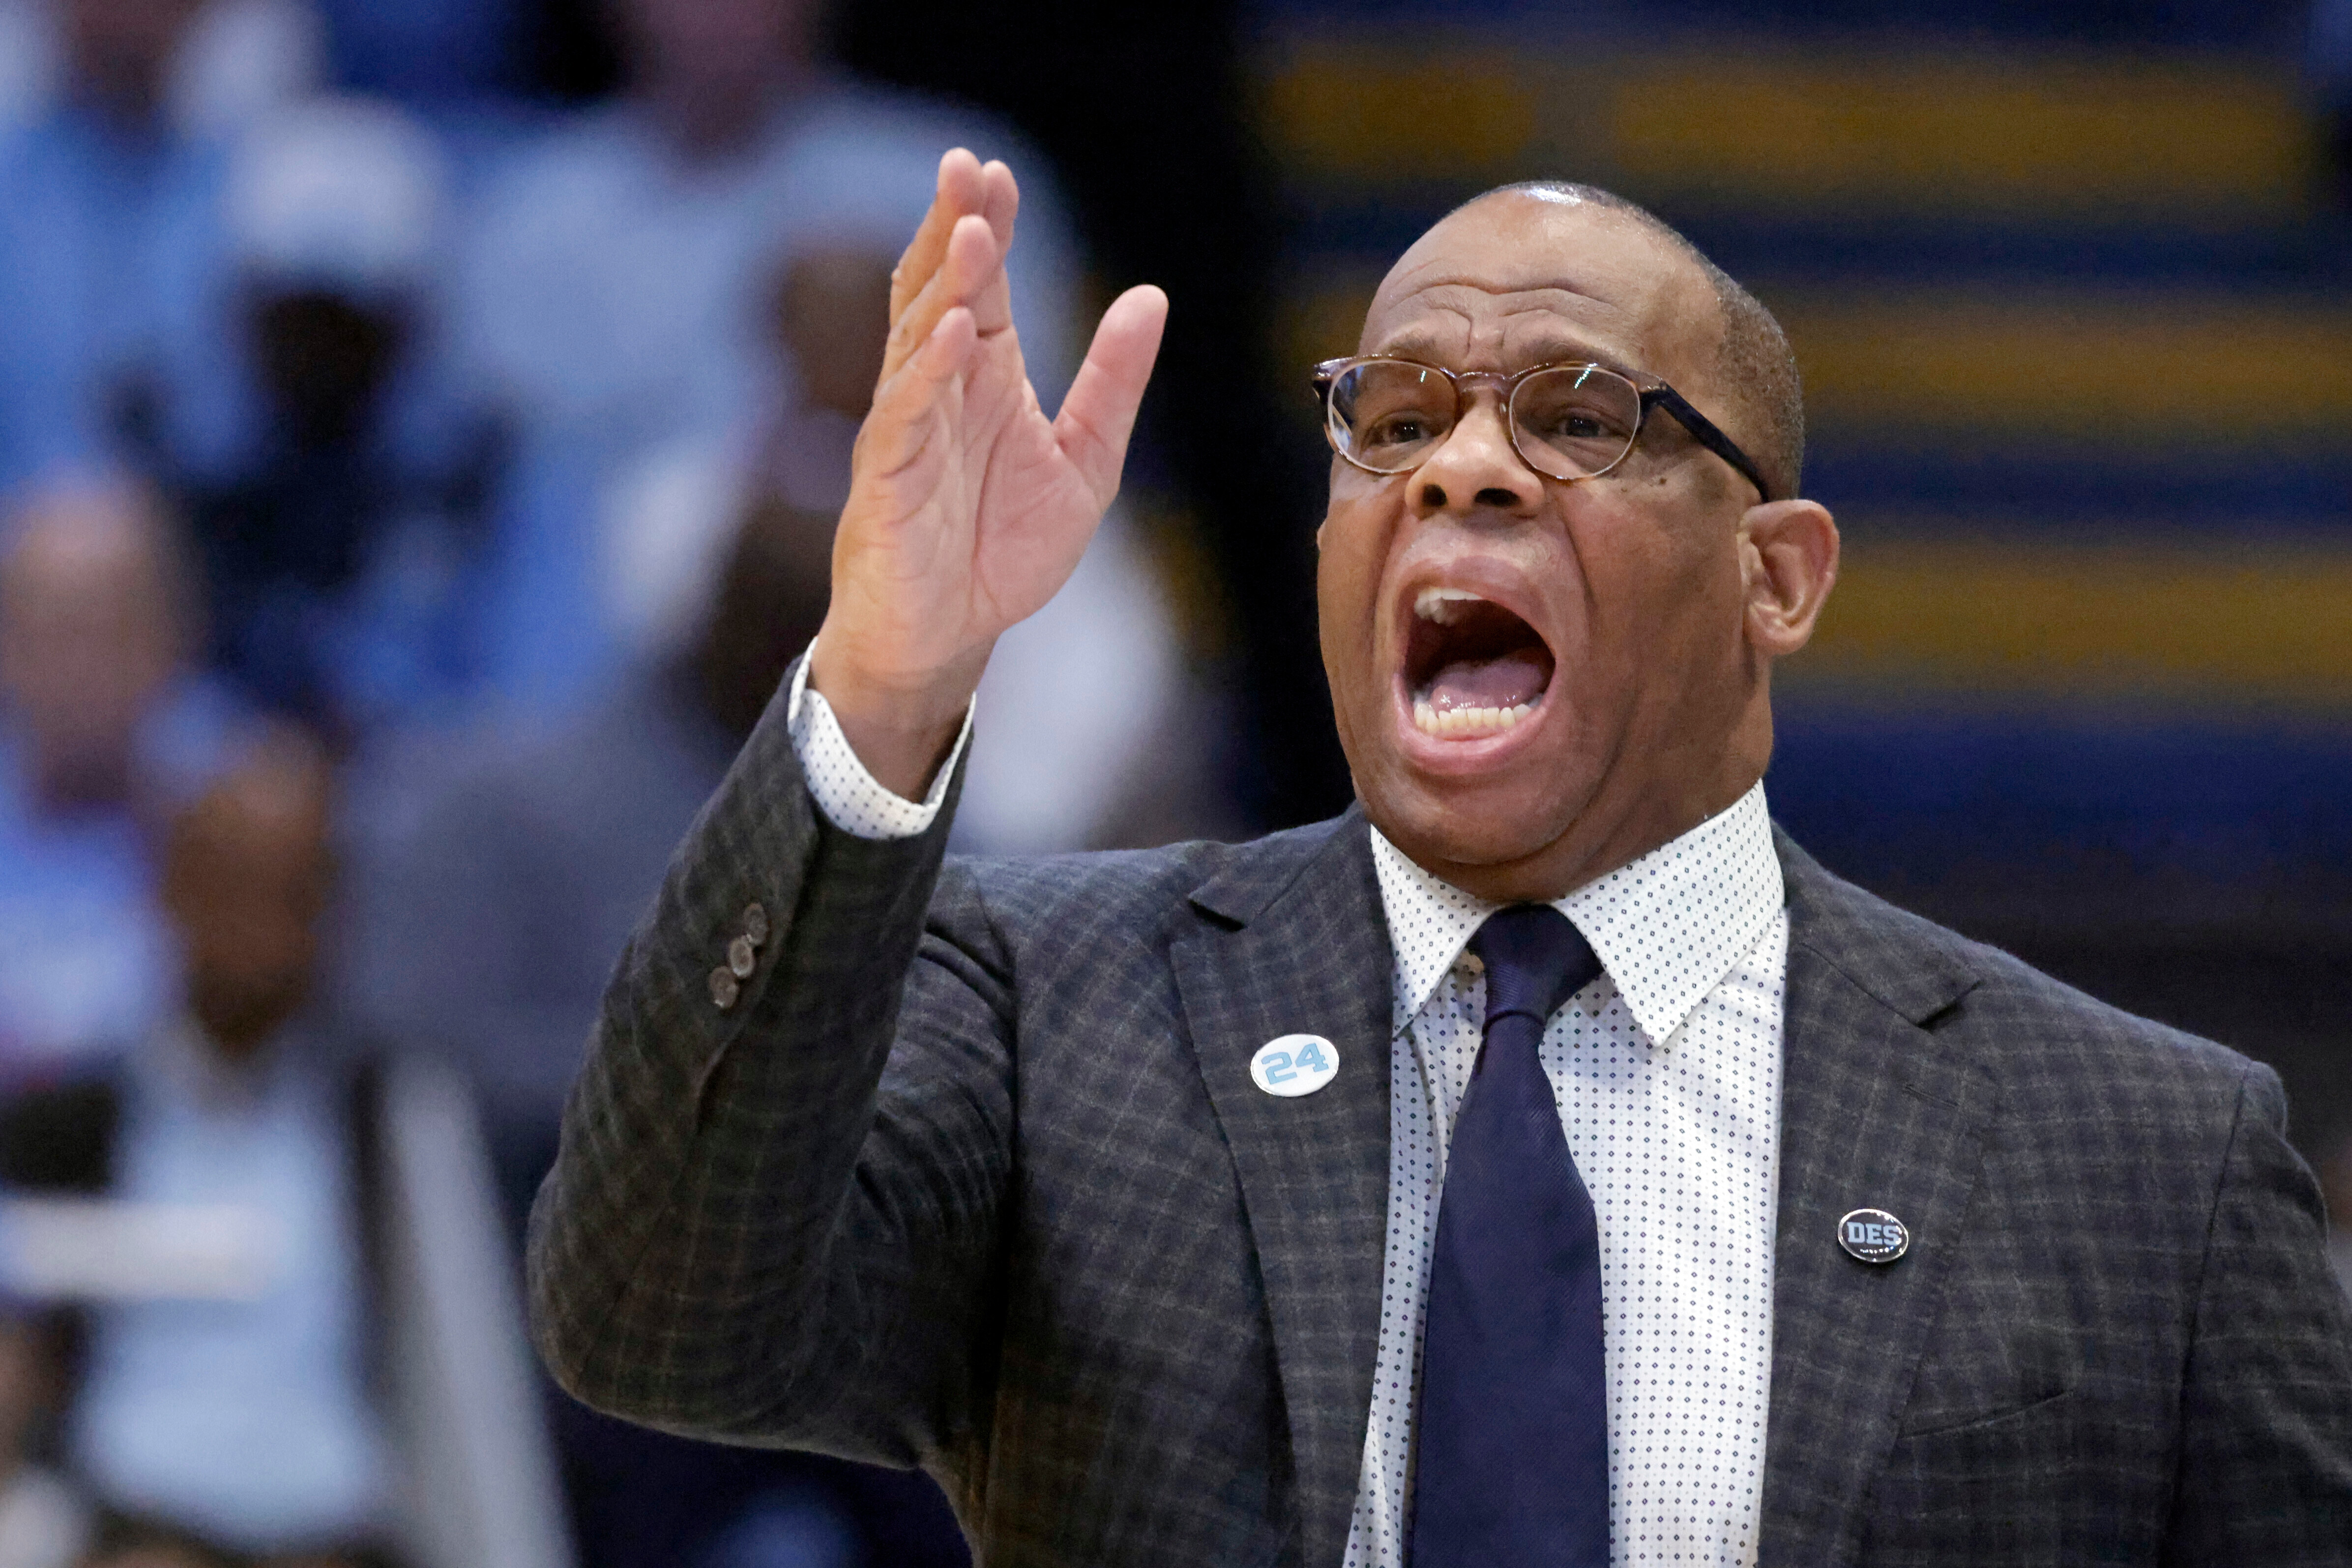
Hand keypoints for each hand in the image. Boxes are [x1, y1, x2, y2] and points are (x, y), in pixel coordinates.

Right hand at [808, 149, 1167, 797]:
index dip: (987, 226)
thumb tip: (1150, 297)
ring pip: (917, 338)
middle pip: (938, 290)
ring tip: (969, 230)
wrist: (952, 636)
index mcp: (982, 377)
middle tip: (966, 166)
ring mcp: (908, 430)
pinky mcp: (890, 480)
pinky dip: (927, 372)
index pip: (981, 285)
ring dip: (942, 283)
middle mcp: (937, 389)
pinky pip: (907, 414)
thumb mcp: (1085, 460)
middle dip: (952, 227)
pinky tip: (951, 332)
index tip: (998, 172)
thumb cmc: (1002, 551)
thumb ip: (1113, 382)